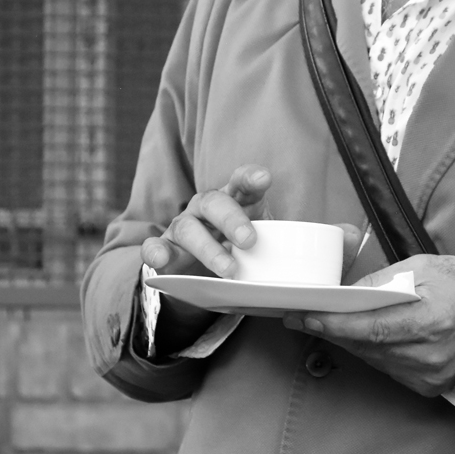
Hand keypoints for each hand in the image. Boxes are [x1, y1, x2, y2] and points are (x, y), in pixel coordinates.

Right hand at [140, 164, 272, 277]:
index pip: (242, 182)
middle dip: (232, 219)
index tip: (264, 179)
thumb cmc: (241, 253)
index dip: (252, 178)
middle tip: (249, 240)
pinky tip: (161, 259)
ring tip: (229, 269)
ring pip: (188, 228)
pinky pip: (154, 246)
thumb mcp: (262, 246)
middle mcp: (207, 207)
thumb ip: (276, 249)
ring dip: (208, 248)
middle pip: (215, 202)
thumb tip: (301, 269)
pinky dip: (155, 252)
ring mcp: (184, 226)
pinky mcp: (165, 249)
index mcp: (235, 200)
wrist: (209, 276)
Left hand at [282, 254, 454, 396]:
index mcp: (432, 319)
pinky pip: (388, 368)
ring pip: (374, 359)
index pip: (374, 327)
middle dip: (334, 330)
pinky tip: (361, 336)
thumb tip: (346, 293)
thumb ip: (381, 281)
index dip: (338, 324)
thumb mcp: (420, 267)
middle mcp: (430, 353)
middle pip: (368, 346)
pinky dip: (371, 352)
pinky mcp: (429, 385)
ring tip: (327, 322)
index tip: (309, 317)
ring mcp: (430, 373)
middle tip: (305, 316)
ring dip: (350, 341)